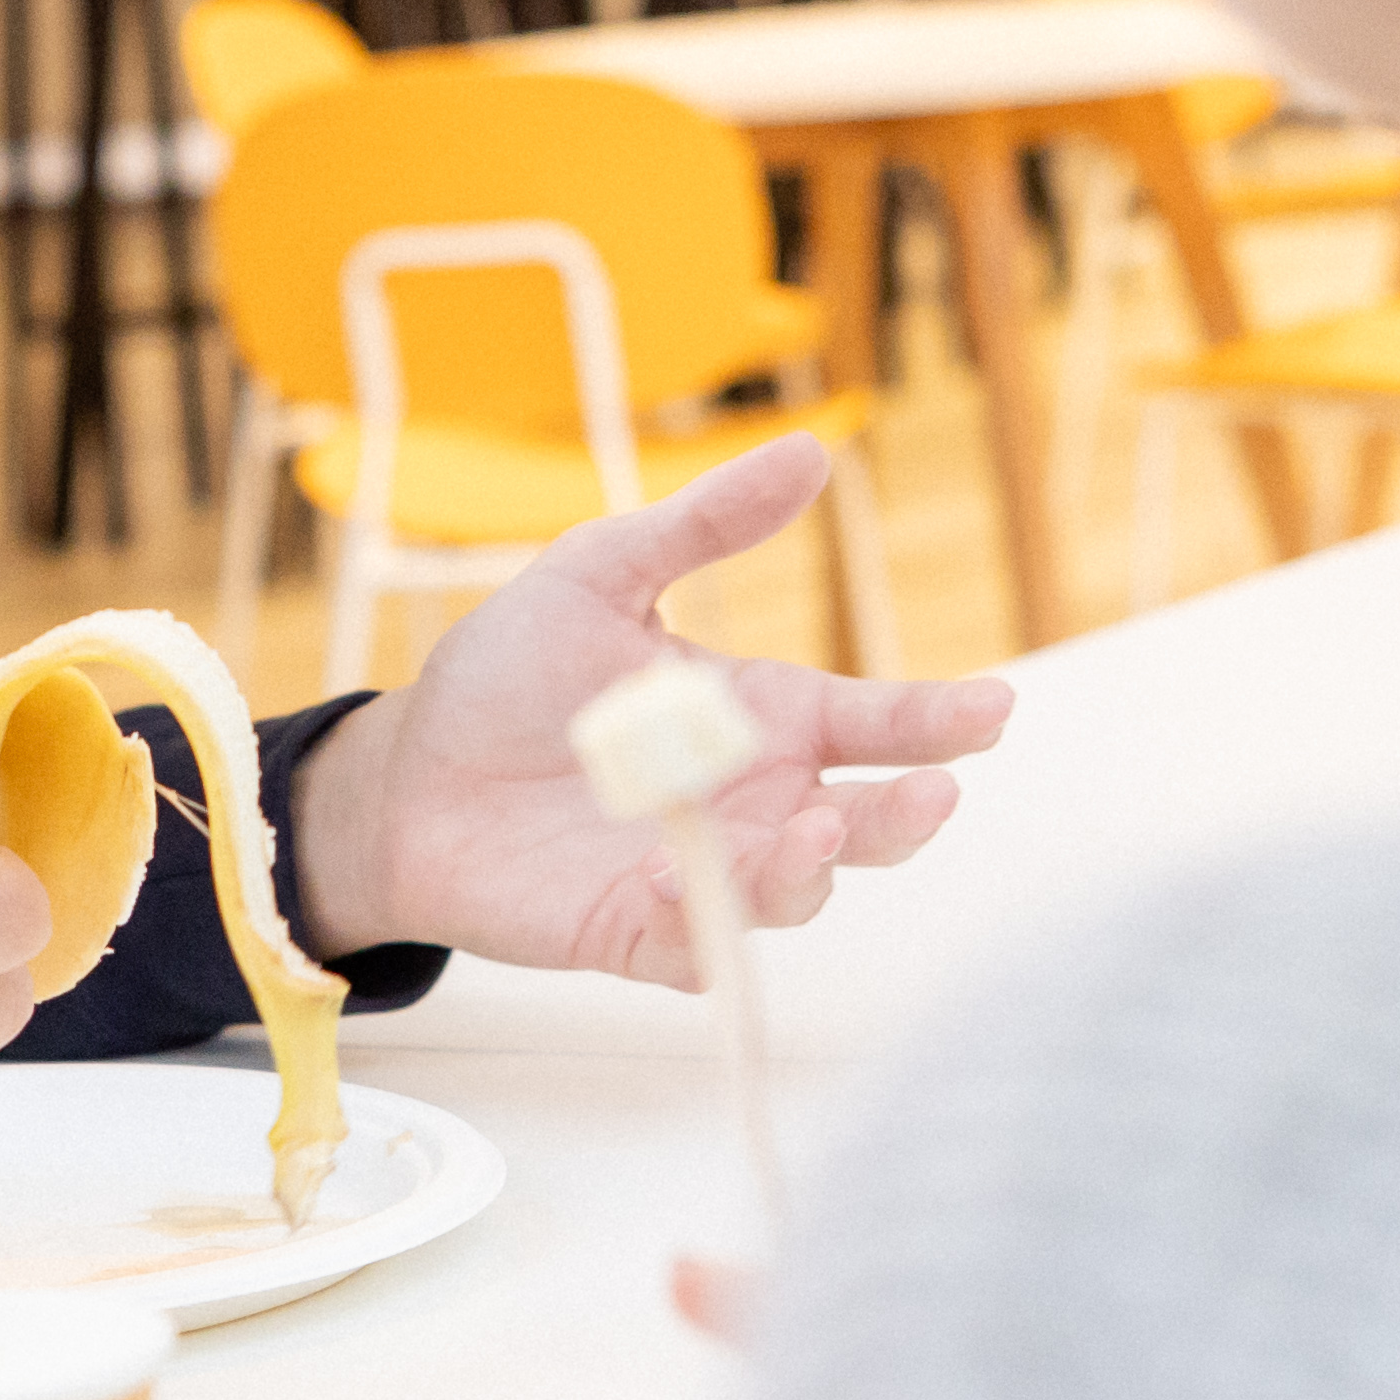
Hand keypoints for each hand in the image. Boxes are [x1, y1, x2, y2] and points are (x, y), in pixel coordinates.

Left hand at [281, 440, 1010, 982]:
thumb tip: (810, 453)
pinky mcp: (639, 930)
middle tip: (931, 791)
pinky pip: (698, 946)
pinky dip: (702, 922)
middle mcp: (752, 802)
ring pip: (797, 890)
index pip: (877, 723)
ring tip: (812, 827)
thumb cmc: (511, 676)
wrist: (408, 771)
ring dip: (813, 866)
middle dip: (906, 814)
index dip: (939, 720)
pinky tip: (675, 877)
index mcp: (764, 718)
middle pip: (866, 822)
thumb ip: (704, 524)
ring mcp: (704, 871)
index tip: (991, 710)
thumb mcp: (602, 574)